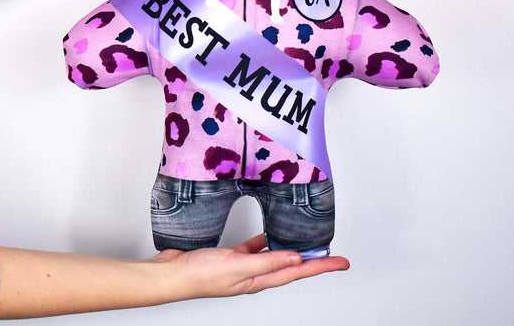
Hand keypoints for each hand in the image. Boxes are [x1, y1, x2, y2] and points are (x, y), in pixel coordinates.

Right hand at [147, 234, 349, 300]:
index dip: (321, 266)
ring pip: (275, 256)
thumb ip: (267, 261)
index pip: (298, 272)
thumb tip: (297, 258)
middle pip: (291, 266)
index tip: (341, 262)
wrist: (171, 274)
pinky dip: (265, 240)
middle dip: (313, 260)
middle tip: (332, 252)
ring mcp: (242, 265)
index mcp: (258, 280)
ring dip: (292, 249)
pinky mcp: (231, 256)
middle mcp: (254, 274)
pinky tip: (269, 232)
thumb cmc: (199, 275)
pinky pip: (255, 247)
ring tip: (308, 241)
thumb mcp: (238, 266)